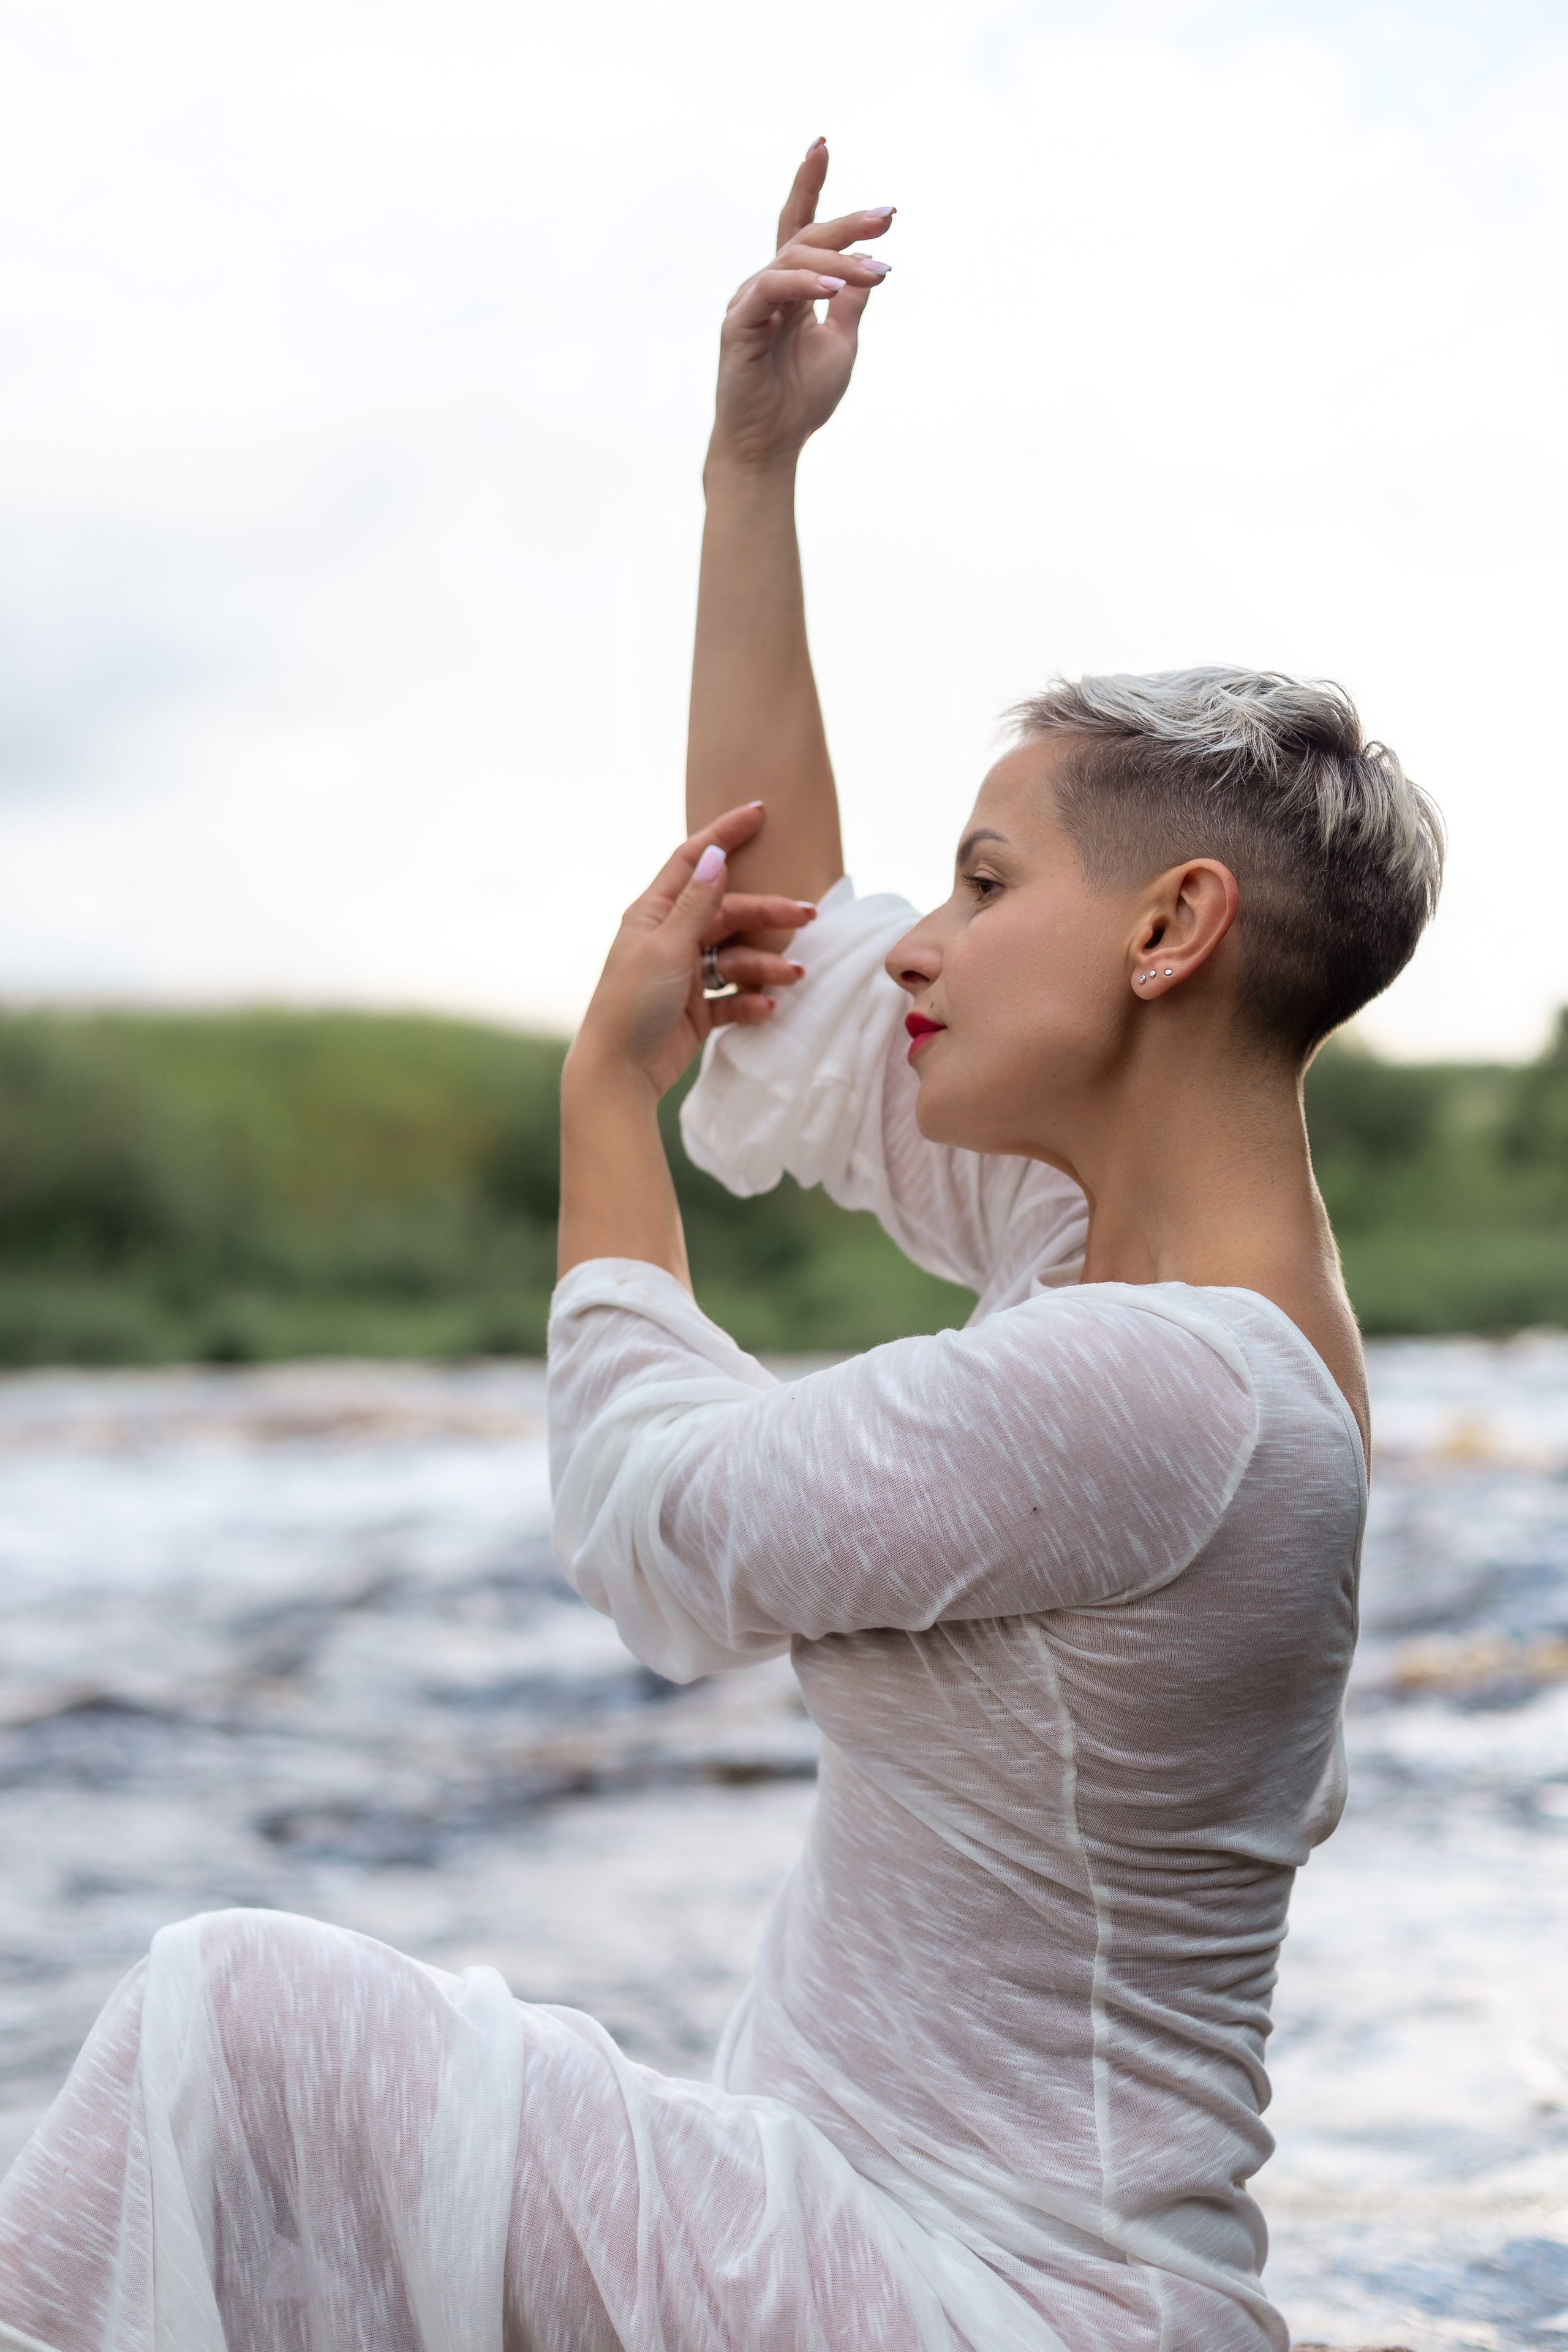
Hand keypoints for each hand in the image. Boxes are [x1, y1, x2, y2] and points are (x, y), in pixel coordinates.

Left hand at [568, 803, 815, 1099]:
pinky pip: (732, 995)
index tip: (759, 811)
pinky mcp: (697, 1008)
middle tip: (809, 915)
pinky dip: (751, 999)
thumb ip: (696, 904)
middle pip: (727, 911)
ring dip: (766, 963)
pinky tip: (768, 1007)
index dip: (724, 833)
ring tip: (795, 975)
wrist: (618, 1074)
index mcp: (653, 914)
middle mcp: (670, 938)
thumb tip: (715, 854)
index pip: (693, 860)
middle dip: (768, 913)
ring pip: (736, 955)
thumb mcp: (666, 948)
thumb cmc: (632, 1005)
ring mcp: (685, 974)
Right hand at [709, 139, 893, 474]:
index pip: (799, 226)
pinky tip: (834, 288)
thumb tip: (869, 266)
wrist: (770, 447)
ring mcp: (749, 302)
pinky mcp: (738, 324)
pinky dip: (805, 284)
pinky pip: (772, 289)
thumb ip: (850, 302)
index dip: (809, 184)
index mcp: (790, 289)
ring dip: (839, 260)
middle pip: (804, 236)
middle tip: (886, 217)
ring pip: (794, 259)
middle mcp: (766, 287)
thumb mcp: (840, 343)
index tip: (823, 144)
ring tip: (876, 270)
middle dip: (847, 223)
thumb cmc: (801, 400)